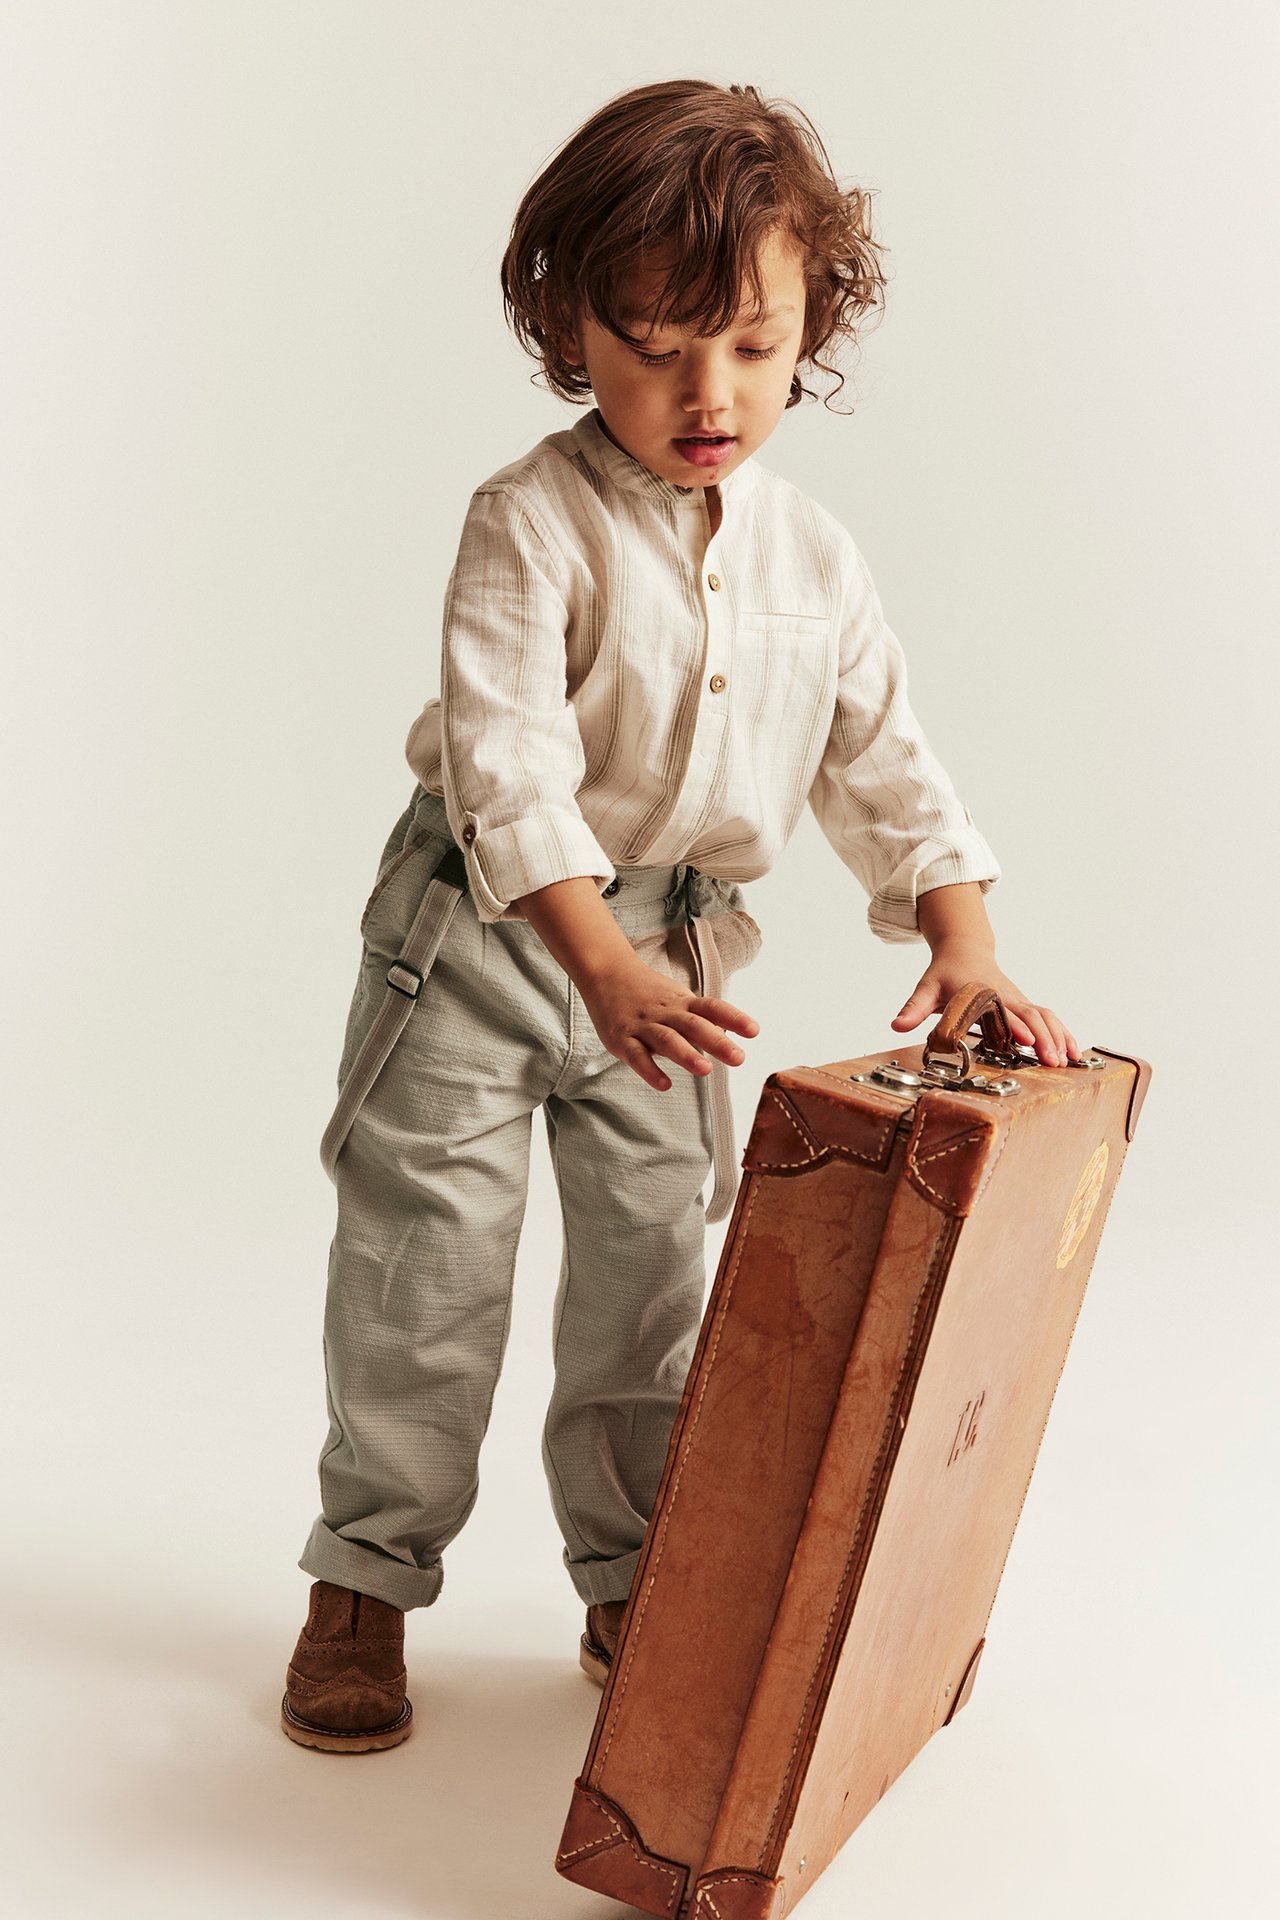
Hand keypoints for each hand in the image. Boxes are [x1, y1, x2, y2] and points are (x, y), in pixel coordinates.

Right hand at [578, 954, 759, 1090]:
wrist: (606, 972)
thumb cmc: (647, 991)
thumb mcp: (677, 999)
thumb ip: (700, 1019)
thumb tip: (729, 1035)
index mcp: (682, 1002)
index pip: (712, 1007)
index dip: (734, 1018)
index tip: (754, 1031)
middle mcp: (666, 1012)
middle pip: (693, 1025)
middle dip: (716, 1042)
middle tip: (739, 1058)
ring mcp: (643, 1025)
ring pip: (666, 1039)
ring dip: (686, 1055)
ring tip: (705, 1070)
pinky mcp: (621, 1038)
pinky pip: (636, 1055)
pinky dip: (649, 1070)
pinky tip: (664, 1084)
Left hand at [890, 941, 1080, 1066]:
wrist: (965, 950)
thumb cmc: (945, 973)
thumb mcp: (926, 988)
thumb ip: (913, 1007)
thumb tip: (896, 1024)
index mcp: (984, 992)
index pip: (1002, 1009)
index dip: (1014, 1024)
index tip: (1025, 1040)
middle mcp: (1006, 995)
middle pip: (1031, 1015)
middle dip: (1044, 1037)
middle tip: (1052, 1062)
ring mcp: (1018, 1000)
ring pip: (1045, 1017)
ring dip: (1058, 1037)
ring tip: (1066, 1062)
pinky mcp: (1024, 1005)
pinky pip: (1048, 1019)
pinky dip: (1063, 1034)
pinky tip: (1073, 1053)